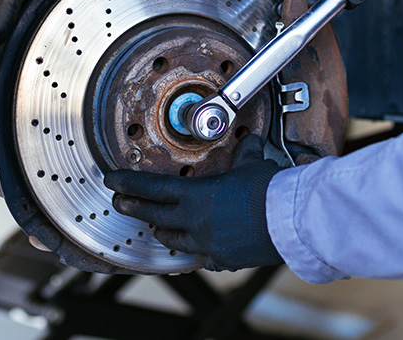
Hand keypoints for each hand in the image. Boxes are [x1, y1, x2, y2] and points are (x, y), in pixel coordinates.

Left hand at [103, 135, 284, 270]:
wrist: (290, 221)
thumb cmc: (271, 191)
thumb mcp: (253, 164)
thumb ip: (244, 154)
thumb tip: (249, 141)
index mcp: (196, 196)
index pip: (151, 188)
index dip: (128, 184)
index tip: (112, 181)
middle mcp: (194, 222)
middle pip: (153, 216)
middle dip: (133, 208)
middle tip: (119, 203)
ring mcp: (206, 244)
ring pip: (173, 241)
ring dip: (164, 231)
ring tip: (158, 226)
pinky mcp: (222, 259)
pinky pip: (201, 256)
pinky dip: (197, 250)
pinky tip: (199, 247)